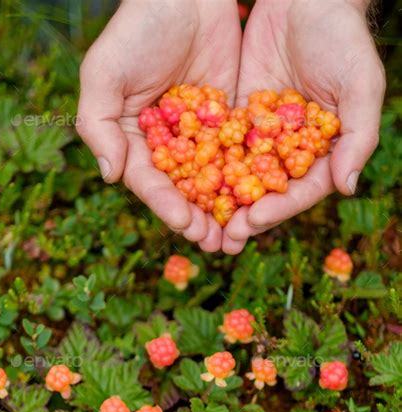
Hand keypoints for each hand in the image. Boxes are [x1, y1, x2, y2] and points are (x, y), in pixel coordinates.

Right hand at [77, 0, 241, 251]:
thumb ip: (98, 124)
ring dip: (221, 210)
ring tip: (234, 235)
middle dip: (196, 218)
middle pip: (181, 190)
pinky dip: (245, 179)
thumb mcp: (105, 72)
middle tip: (213, 242)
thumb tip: (110, 176)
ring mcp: (198, 136)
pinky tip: (258, 200)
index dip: (165, 204)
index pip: (148, 180)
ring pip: (210, 181)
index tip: (184, 223)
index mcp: (132, 139)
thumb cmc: (139, 26)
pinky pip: (237, 155)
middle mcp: (165, 145)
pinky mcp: (228, 122)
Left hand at [222, 0, 385, 254]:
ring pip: (240, 177)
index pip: (301, 190)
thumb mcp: (361, 83)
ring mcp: (262, 136)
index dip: (278, 208)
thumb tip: (348, 187)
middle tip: (222, 239)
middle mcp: (290, 150)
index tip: (253, 221)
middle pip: (267, 193)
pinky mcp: (237, 118)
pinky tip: (185, 185)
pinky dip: (204, 167)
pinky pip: (219, 146)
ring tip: (200, 225)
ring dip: (222, 204)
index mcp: (322, 151)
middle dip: (245, 217)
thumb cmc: (342, 37)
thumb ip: (358, 135)